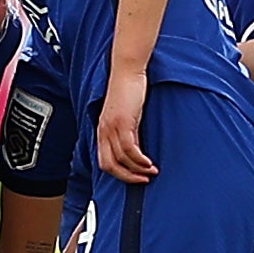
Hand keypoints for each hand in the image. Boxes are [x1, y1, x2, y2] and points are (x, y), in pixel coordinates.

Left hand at [96, 68, 156, 183]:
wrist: (127, 71)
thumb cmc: (128, 90)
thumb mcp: (126, 116)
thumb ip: (129, 133)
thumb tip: (137, 151)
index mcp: (102, 131)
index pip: (104, 162)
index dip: (119, 174)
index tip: (134, 178)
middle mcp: (104, 131)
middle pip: (109, 165)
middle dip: (126, 177)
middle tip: (142, 180)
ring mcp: (112, 127)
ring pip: (121, 159)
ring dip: (137, 170)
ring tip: (151, 172)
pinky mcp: (122, 122)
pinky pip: (129, 149)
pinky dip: (140, 160)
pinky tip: (149, 163)